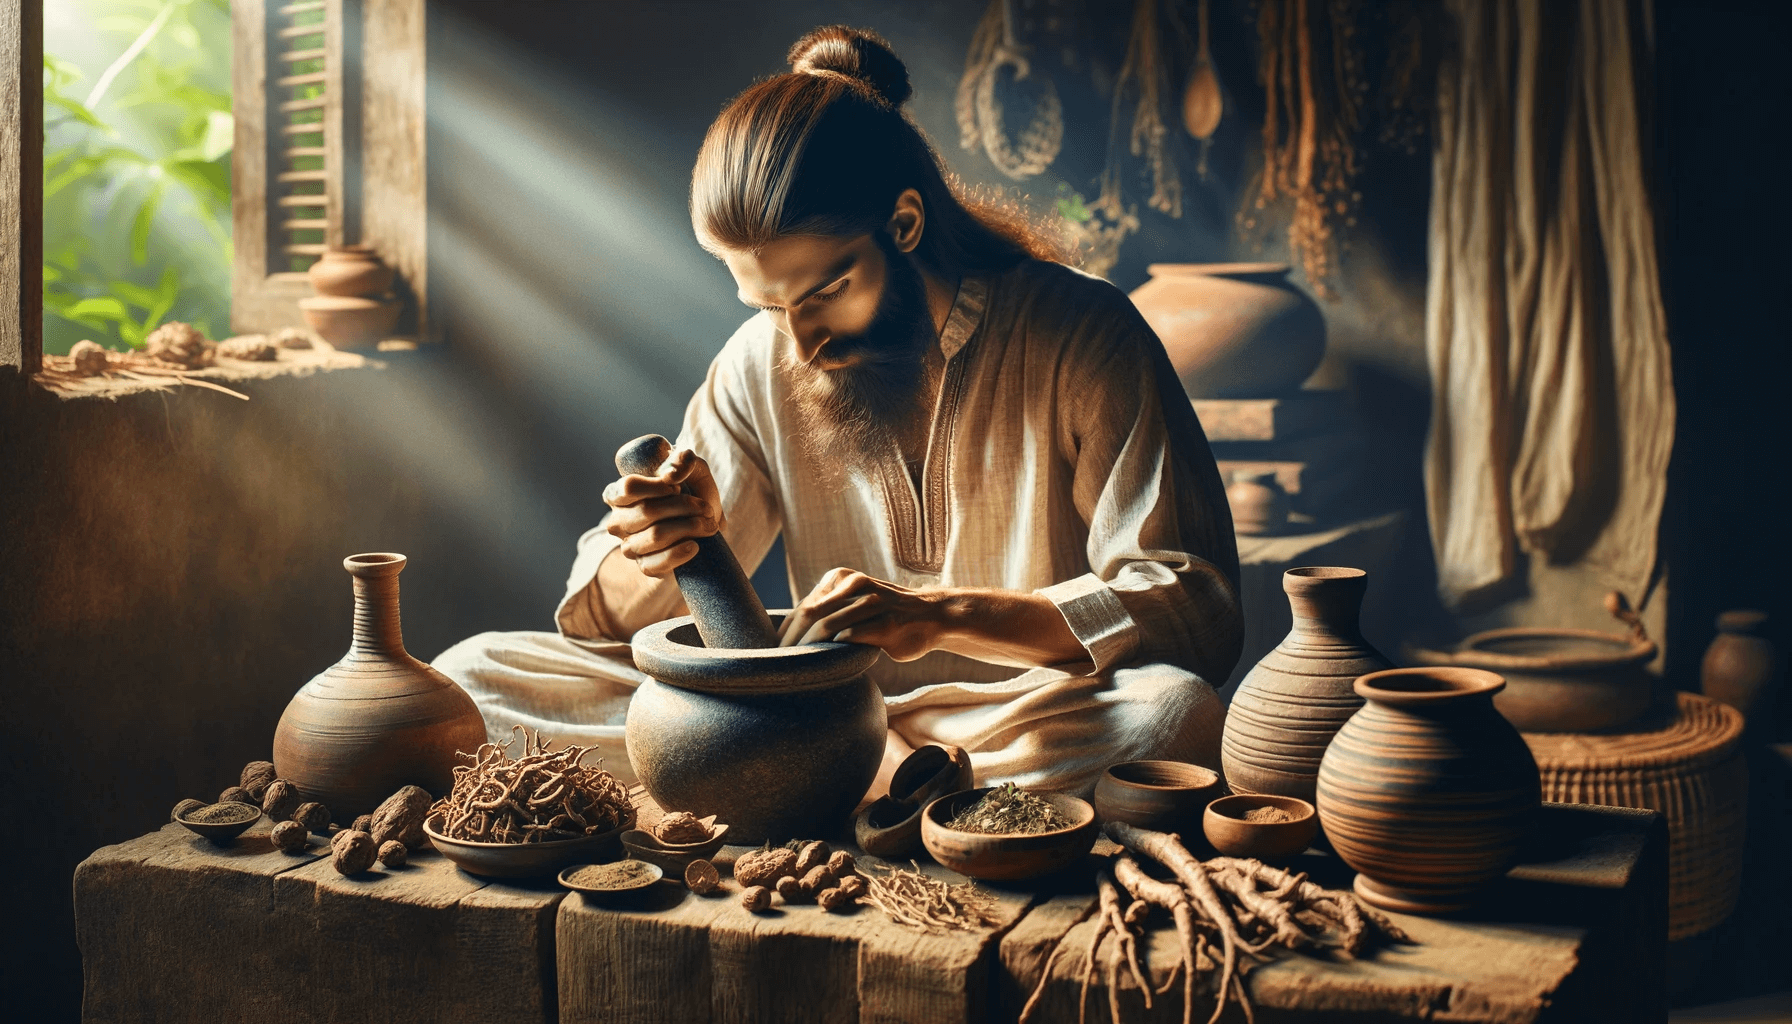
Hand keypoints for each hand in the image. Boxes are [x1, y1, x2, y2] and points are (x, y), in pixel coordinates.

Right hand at [602, 447, 722, 577]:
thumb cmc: (693, 492)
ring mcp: (630, 546)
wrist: (707, 525)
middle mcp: (618, 521)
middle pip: (647, 511)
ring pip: (655, 536)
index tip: (678, 487)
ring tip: (708, 525)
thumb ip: (683, 461)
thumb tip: (672, 473)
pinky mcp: (645, 567)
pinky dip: (677, 554)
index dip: (655, 486)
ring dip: (688, 528)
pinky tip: (694, 546)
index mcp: (620, 493)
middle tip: (706, 508)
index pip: (628, 487)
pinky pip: (654, 564)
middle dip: (683, 507)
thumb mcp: (693, 470)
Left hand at [778, 568, 949, 661]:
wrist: (932, 615)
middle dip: (790, 642)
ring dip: (806, 649)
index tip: (774, 655)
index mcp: (842, 578)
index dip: (785, 632)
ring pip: (825, 625)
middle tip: (778, 666)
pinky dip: (831, 652)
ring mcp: (871, 602)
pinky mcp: (885, 623)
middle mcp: (854, 585)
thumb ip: (831, 611)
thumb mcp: (856, 602)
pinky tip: (823, 668)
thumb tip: (792, 636)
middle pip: (809, 614)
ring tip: (795, 670)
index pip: (803, 607)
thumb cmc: (887, 615)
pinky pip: (850, 636)